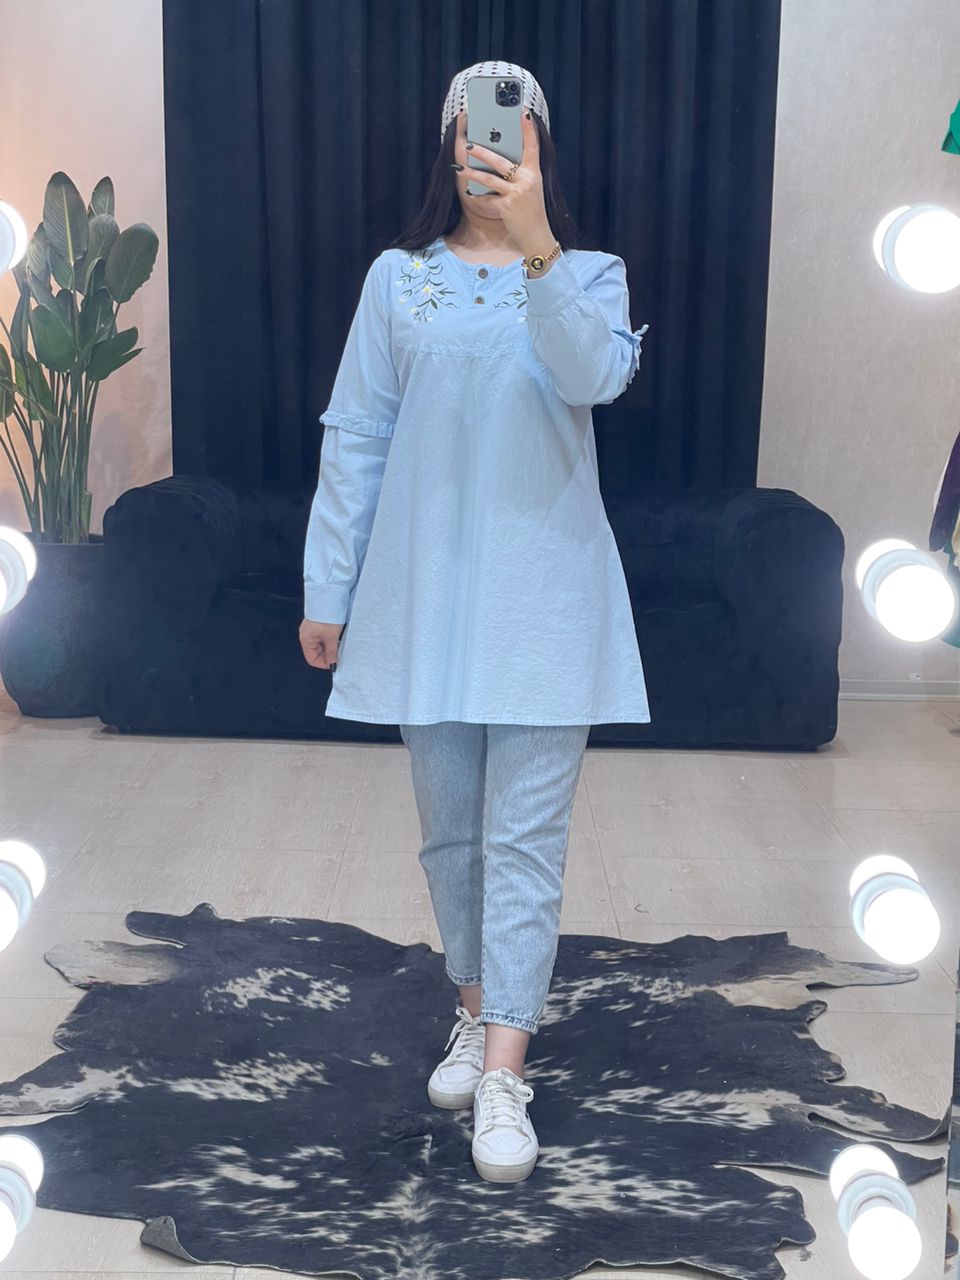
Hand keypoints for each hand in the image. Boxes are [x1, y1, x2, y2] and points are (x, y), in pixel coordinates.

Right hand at [300, 618, 342, 669]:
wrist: (329, 597)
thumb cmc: (327, 615)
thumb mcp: (331, 637)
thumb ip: (332, 653)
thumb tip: (332, 665)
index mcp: (306, 640)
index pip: (312, 659)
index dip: (324, 664)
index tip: (335, 664)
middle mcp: (307, 635)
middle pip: (316, 652)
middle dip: (328, 655)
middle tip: (340, 654)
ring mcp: (312, 629)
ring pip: (321, 645)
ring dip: (330, 647)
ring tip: (339, 644)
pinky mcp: (318, 624)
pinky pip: (323, 637)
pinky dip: (330, 640)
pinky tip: (337, 637)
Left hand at [463, 110, 551, 250]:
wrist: (537, 236)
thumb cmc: (531, 211)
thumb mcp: (530, 189)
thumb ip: (519, 176)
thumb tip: (498, 164)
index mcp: (533, 173)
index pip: (532, 146)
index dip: (528, 129)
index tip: (523, 112)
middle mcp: (526, 180)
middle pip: (501, 161)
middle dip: (483, 152)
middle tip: (469, 144)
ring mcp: (516, 193)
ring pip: (490, 178)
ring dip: (472, 173)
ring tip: (460, 167)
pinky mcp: (506, 206)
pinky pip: (487, 199)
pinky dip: (478, 198)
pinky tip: (469, 194)